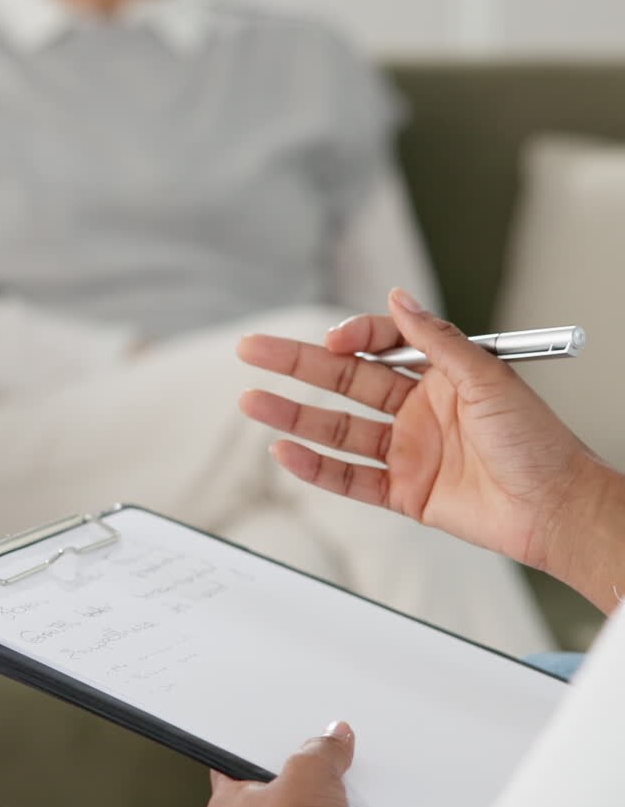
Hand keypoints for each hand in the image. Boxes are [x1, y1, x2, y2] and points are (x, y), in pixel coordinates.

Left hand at [207, 722, 399, 806]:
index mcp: (233, 805)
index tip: (287, 732)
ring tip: (367, 791)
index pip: (240, 764)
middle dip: (317, 780)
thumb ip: (322, 749)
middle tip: (335, 758)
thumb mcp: (305, 772)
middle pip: (291, 794)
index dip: (264, 745)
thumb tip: (335, 738)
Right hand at [238, 289, 616, 604]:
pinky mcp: (404, 491)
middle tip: (253, 349)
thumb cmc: (537, 442)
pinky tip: (286, 452)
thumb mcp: (488, 379)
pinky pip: (350, 478)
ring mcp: (407, 450)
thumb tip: (399, 298)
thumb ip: (438, 340)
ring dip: (295, 415)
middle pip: (345, 381)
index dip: (354, 337)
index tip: (334, 340)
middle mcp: (418, 408)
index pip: (381, 345)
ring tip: (252, 401)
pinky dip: (316, 468)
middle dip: (298, 364)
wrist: (555, 508)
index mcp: (441, 374)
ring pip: (338, 428)